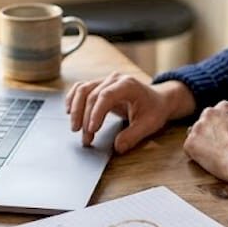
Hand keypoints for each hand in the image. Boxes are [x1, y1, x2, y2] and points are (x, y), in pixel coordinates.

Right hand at [65, 73, 194, 152]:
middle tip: (86, 139)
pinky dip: (73, 98)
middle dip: (85, 118)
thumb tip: (118, 147)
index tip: (92, 130)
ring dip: (76, 110)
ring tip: (75, 129)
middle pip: (91, 94)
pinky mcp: (100, 86)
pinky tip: (69, 111)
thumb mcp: (149, 125)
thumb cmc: (154, 110)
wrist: (158, 100)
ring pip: (83, 90)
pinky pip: (81, 88)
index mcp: (128, 85)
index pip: (106, 96)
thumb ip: (133, 136)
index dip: (96, 112)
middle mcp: (114, 79)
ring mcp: (105, 81)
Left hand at [183, 101, 227, 181]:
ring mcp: (198, 126)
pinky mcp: (190, 142)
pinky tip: (210, 161)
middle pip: (203, 122)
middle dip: (208, 133)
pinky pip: (190, 149)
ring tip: (217, 156)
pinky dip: (197, 156)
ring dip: (202, 144)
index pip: (215, 115)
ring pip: (195, 135)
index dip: (220, 129)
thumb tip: (219, 133)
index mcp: (225, 106)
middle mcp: (209, 112)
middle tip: (220, 148)